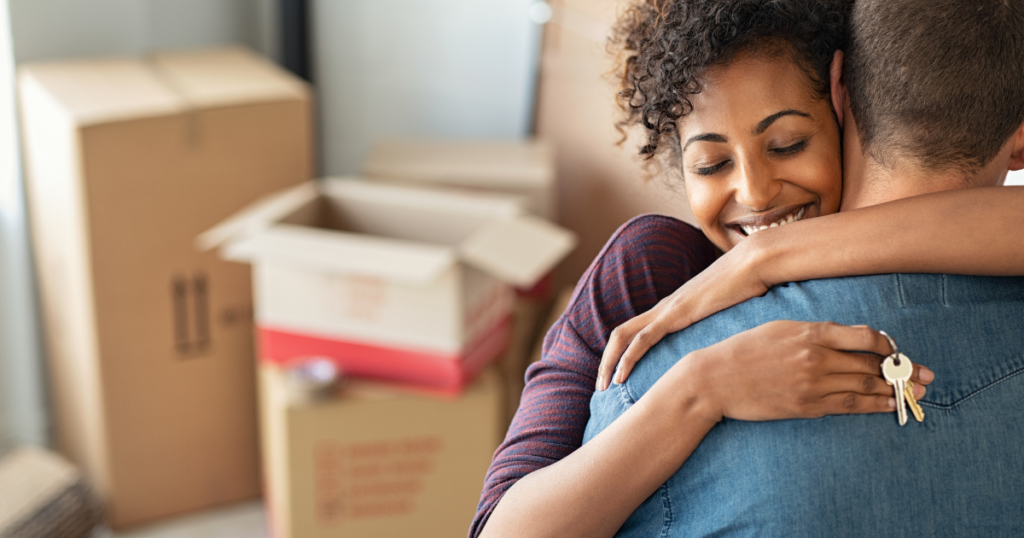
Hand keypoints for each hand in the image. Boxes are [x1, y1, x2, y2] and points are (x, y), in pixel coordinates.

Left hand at [598, 240, 770, 390]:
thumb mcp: (729, 314)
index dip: (621, 353)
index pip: (636, 332)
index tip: (617, 377)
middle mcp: (664, 308)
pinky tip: (621, 376)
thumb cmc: (748, 287)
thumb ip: (720, 327)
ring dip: (609, 362)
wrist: (754, 263)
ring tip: (603, 386)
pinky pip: (643, 338)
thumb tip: (729, 348)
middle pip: (621, 334)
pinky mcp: (676, 313)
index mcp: (673, 309)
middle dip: (606, 361)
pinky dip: (628, 357)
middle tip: (601, 387)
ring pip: (624, 336)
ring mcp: (668, 309)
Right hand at [677, 321, 933, 421]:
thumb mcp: (780, 328)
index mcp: (811, 333)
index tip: (896, 350)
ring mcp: (813, 384)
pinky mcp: (806, 406)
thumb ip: (814, 332)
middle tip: (927, 375)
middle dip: (903, 370)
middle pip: (872, 365)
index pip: (865, 337)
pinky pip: (848, 406)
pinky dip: (873, 406)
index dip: (888, 345)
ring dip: (895, 390)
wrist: (715, 379)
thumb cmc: (744, 349)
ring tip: (916, 392)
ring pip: (865, 387)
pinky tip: (889, 406)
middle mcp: (817, 358)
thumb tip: (847, 339)